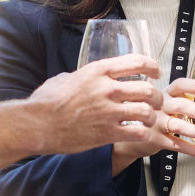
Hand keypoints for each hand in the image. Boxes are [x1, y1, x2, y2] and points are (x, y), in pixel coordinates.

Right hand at [28, 54, 163, 155]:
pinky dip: (142, 134)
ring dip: (151, 117)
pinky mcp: (107, 133)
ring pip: (147, 112)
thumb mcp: (65, 78)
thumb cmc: (46, 101)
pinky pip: (138, 133)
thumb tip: (84, 76)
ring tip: (148, 120)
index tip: (156, 73)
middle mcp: (107, 89)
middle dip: (156, 97)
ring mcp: (108, 112)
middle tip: (155, 102)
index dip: (152, 67)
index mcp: (98, 71)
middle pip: (148, 89)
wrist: (37, 124)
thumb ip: (82, 76)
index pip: (137, 62)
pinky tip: (138, 133)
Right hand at [110, 77, 194, 172]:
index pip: (180, 85)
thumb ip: (181, 98)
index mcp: (164, 94)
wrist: (129, 135)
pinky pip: (176, 145)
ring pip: (179, 126)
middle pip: (181, 105)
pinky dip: (194, 150)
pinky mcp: (154, 140)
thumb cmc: (153, 116)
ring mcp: (155, 123)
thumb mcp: (162, 102)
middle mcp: (159, 106)